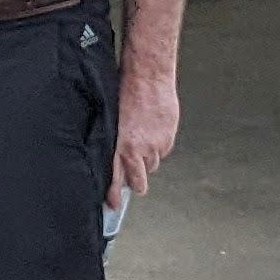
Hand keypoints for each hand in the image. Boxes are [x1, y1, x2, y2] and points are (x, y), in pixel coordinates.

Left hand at [112, 59, 179, 202]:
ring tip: (141, 138)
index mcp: (119, 144)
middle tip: (132, 171)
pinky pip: (163, 151)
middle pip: (139, 182)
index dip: (114, 194)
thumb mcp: (110, 119)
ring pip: (152, 165)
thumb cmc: (125, 90)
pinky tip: (152, 130)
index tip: (114, 204)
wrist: (148, 75)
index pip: (116, 178)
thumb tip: (113, 158)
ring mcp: (155, 145)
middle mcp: (138, 149)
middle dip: (136, 180)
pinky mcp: (168, 138)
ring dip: (147, 158)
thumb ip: (113, 142)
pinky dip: (158, 145)